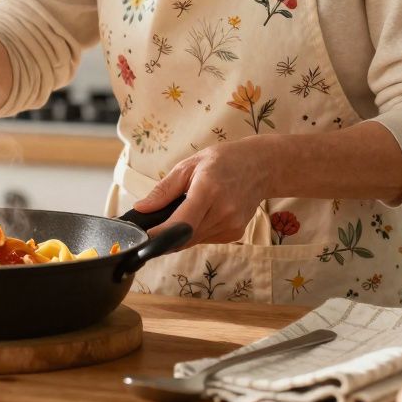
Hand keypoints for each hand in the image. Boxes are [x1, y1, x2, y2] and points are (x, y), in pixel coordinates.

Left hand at [131, 137, 276, 247]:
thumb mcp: (188, 166)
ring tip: (182, 213)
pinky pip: (206, 239)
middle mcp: (223, 212)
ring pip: (194, 240)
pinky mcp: (235, 234)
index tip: (144, 237)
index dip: (161, 234)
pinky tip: (200, 216)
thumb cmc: (222, 161)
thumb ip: (163, 190)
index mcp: (208, 190)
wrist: (260, 167)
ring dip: (180, 234)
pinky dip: (195, 232)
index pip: (181, 223)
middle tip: (153, 227)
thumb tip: (141, 208)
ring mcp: (231, 225)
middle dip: (165, 235)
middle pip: (185, 236)